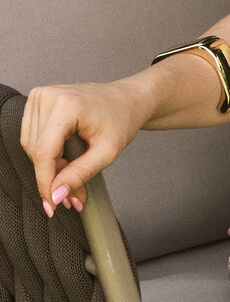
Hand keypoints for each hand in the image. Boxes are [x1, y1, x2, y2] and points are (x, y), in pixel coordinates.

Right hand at [21, 81, 148, 217]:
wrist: (127, 99)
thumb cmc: (122, 119)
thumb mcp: (108, 152)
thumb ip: (80, 174)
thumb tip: (56, 194)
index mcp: (67, 104)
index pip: (43, 152)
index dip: (46, 183)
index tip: (53, 206)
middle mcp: (48, 96)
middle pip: (37, 151)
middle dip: (53, 178)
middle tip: (74, 195)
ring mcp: (41, 95)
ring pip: (31, 147)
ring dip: (50, 168)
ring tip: (72, 176)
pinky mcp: (38, 100)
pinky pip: (32, 137)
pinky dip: (47, 154)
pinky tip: (65, 160)